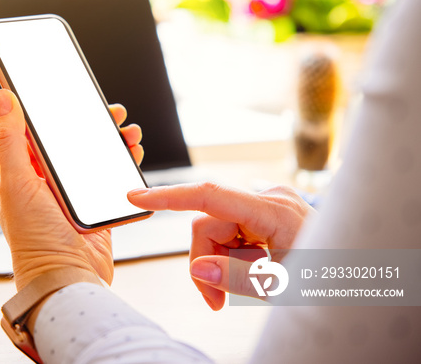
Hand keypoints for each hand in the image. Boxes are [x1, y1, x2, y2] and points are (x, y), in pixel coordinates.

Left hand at [0, 89, 142, 289]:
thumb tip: (3, 98)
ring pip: (95, 159)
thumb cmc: (35, 240)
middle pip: (72, 144)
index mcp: (24, 175)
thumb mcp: (17, 183)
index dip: (56, 113)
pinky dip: (123, 165)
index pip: (39, 134)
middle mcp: (48, 185)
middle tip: (112, 112)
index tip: (73, 95)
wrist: (67, 281)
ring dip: (112, 143)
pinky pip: (112, 180)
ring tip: (128, 132)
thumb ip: (10, 140)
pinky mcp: (96, 211)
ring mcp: (73, 198)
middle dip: (92, 125)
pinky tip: (132, 154)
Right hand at [127, 183, 314, 309]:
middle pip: (209, 223)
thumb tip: (198, 267)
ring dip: (221, 262)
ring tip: (244, 289)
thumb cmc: (330, 282)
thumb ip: (235, 276)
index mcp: (275, 211)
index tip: (136, 198)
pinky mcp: (270, 212)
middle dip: (206, 261)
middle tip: (215, 301)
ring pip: (218, 230)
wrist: (361, 279)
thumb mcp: (281, 288)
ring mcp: (270, 204)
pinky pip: (234, 231)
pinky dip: (234, 255)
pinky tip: (253, 271)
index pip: (210, 196)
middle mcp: (270, 198)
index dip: (169, 197)